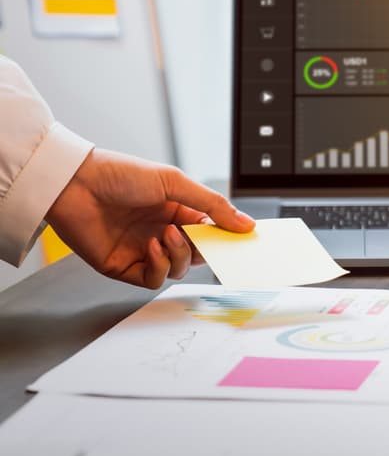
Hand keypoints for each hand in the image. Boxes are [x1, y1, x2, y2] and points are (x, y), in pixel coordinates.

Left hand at [45, 149, 254, 287]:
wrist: (76, 184)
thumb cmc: (121, 175)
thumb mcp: (175, 183)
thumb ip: (213, 205)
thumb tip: (246, 224)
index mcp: (176, 211)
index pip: (209, 232)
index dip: (223, 237)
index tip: (240, 240)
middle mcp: (161, 232)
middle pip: (196, 255)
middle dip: (203, 249)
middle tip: (200, 237)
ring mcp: (142, 250)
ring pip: (178, 270)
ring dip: (178, 256)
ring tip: (166, 235)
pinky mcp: (123, 266)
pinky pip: (152, 279)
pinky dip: (158, 267)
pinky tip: (151, 247)